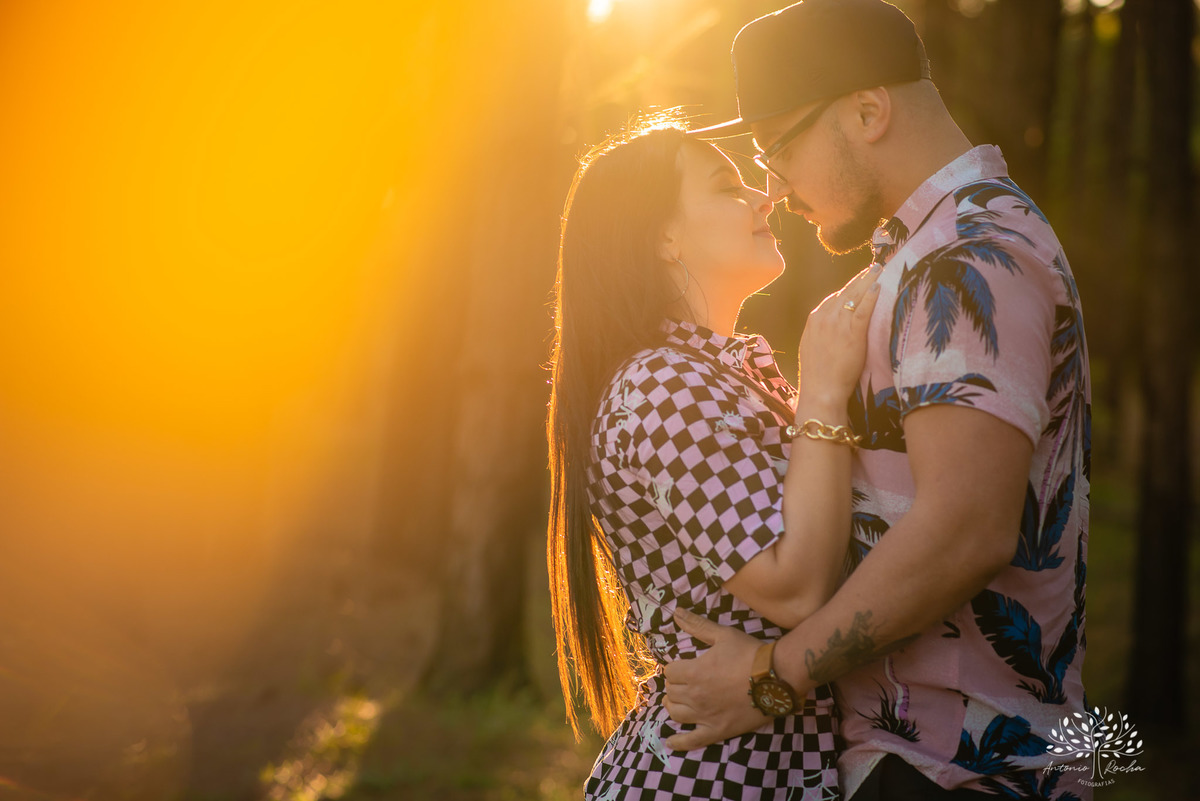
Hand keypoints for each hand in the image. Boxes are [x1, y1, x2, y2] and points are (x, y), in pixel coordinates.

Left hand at [661, 608, 766, 749]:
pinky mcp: (717, 730)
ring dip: (674, 706)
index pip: (670, 671)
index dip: (676, 667)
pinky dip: (680, 742)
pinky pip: (692, 741)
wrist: (776, 677)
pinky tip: (671, 742)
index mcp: (693, 672)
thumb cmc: (749, 653)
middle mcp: (694, 695)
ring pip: (676, 713)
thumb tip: (676, 612)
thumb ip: (697, 625)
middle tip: (686, 681)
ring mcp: (705, 715)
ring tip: (678, 702)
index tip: (684, 666)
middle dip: (676, 685)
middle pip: (671, 691)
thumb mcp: (723, 635)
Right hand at [797, 264, 880, 408]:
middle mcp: (824, 317)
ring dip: (868, 280)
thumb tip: (832, 326)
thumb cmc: (818, 375)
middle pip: (846, 292)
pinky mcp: (852, 333)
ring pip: (855, 296)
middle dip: (860, 278)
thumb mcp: (813, 347)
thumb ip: (821, 332)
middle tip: (874, 267)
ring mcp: (837, 324)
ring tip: (879, 270)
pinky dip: (871, 296)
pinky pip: (863, 309)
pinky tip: (879, 286)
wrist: (821, 391)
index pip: (834, 297)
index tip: (859, 281)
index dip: (849, 288)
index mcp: (814, 320)